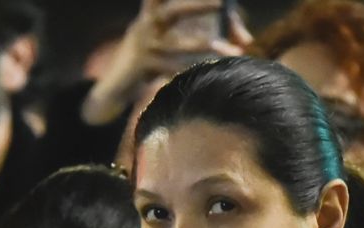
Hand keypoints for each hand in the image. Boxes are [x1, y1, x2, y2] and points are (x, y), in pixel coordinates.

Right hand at [84, 0, 252, 125]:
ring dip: (201, 45)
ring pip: (175, 44)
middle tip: (221, 3)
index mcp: (153, 12)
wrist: (116, 84)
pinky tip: (205, 74)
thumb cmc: (152, 56)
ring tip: (226, 49)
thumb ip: (211, 34)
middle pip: (174, 11)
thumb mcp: (174, 39)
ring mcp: (143, 46)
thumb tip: (247, 41)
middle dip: (197, 6)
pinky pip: (169, 68)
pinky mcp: (142, 67)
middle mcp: (147, 24)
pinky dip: (189, 71)